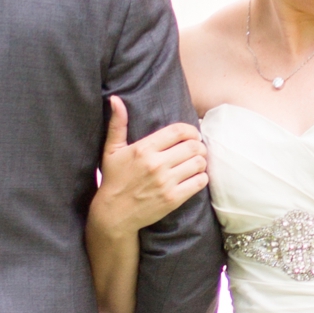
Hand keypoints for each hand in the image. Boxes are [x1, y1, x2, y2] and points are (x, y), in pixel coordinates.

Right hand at [92, 96, 208, 235]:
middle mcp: (156, 164)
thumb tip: (115, 99)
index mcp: (144, 149)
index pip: (178, 131)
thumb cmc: (114, 179)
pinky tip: (195, 177)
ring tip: (196, 162)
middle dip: (199, 146)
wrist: (114, 214)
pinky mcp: (173, 199)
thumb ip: (117, 123)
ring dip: (201, 161)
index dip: (191, 130)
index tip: (192, 135)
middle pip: (193, 147)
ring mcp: (166, 182)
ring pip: (199, 164)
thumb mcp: (112, 150)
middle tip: (196, 149)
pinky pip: (199, 182)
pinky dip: (202, 178)